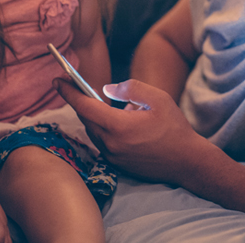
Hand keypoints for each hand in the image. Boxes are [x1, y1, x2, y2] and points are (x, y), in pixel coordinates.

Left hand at [55, 78, 211, 184]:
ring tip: (103, 103)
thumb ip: (130, 88)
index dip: (69, 92)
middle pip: (86, 118)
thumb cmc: (175, 128)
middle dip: (81, 101)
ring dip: (93, 116)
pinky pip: (101, 141)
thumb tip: (107, 89)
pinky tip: (115, 121)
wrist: (187, 162)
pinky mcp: (117, 164)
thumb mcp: (158, 98)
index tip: (57, 80)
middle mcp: (111, 144)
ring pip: (93, 130)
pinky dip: (102, 128)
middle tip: (78, 85)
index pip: (84, 106)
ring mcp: (113, 156)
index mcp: (118, 126)